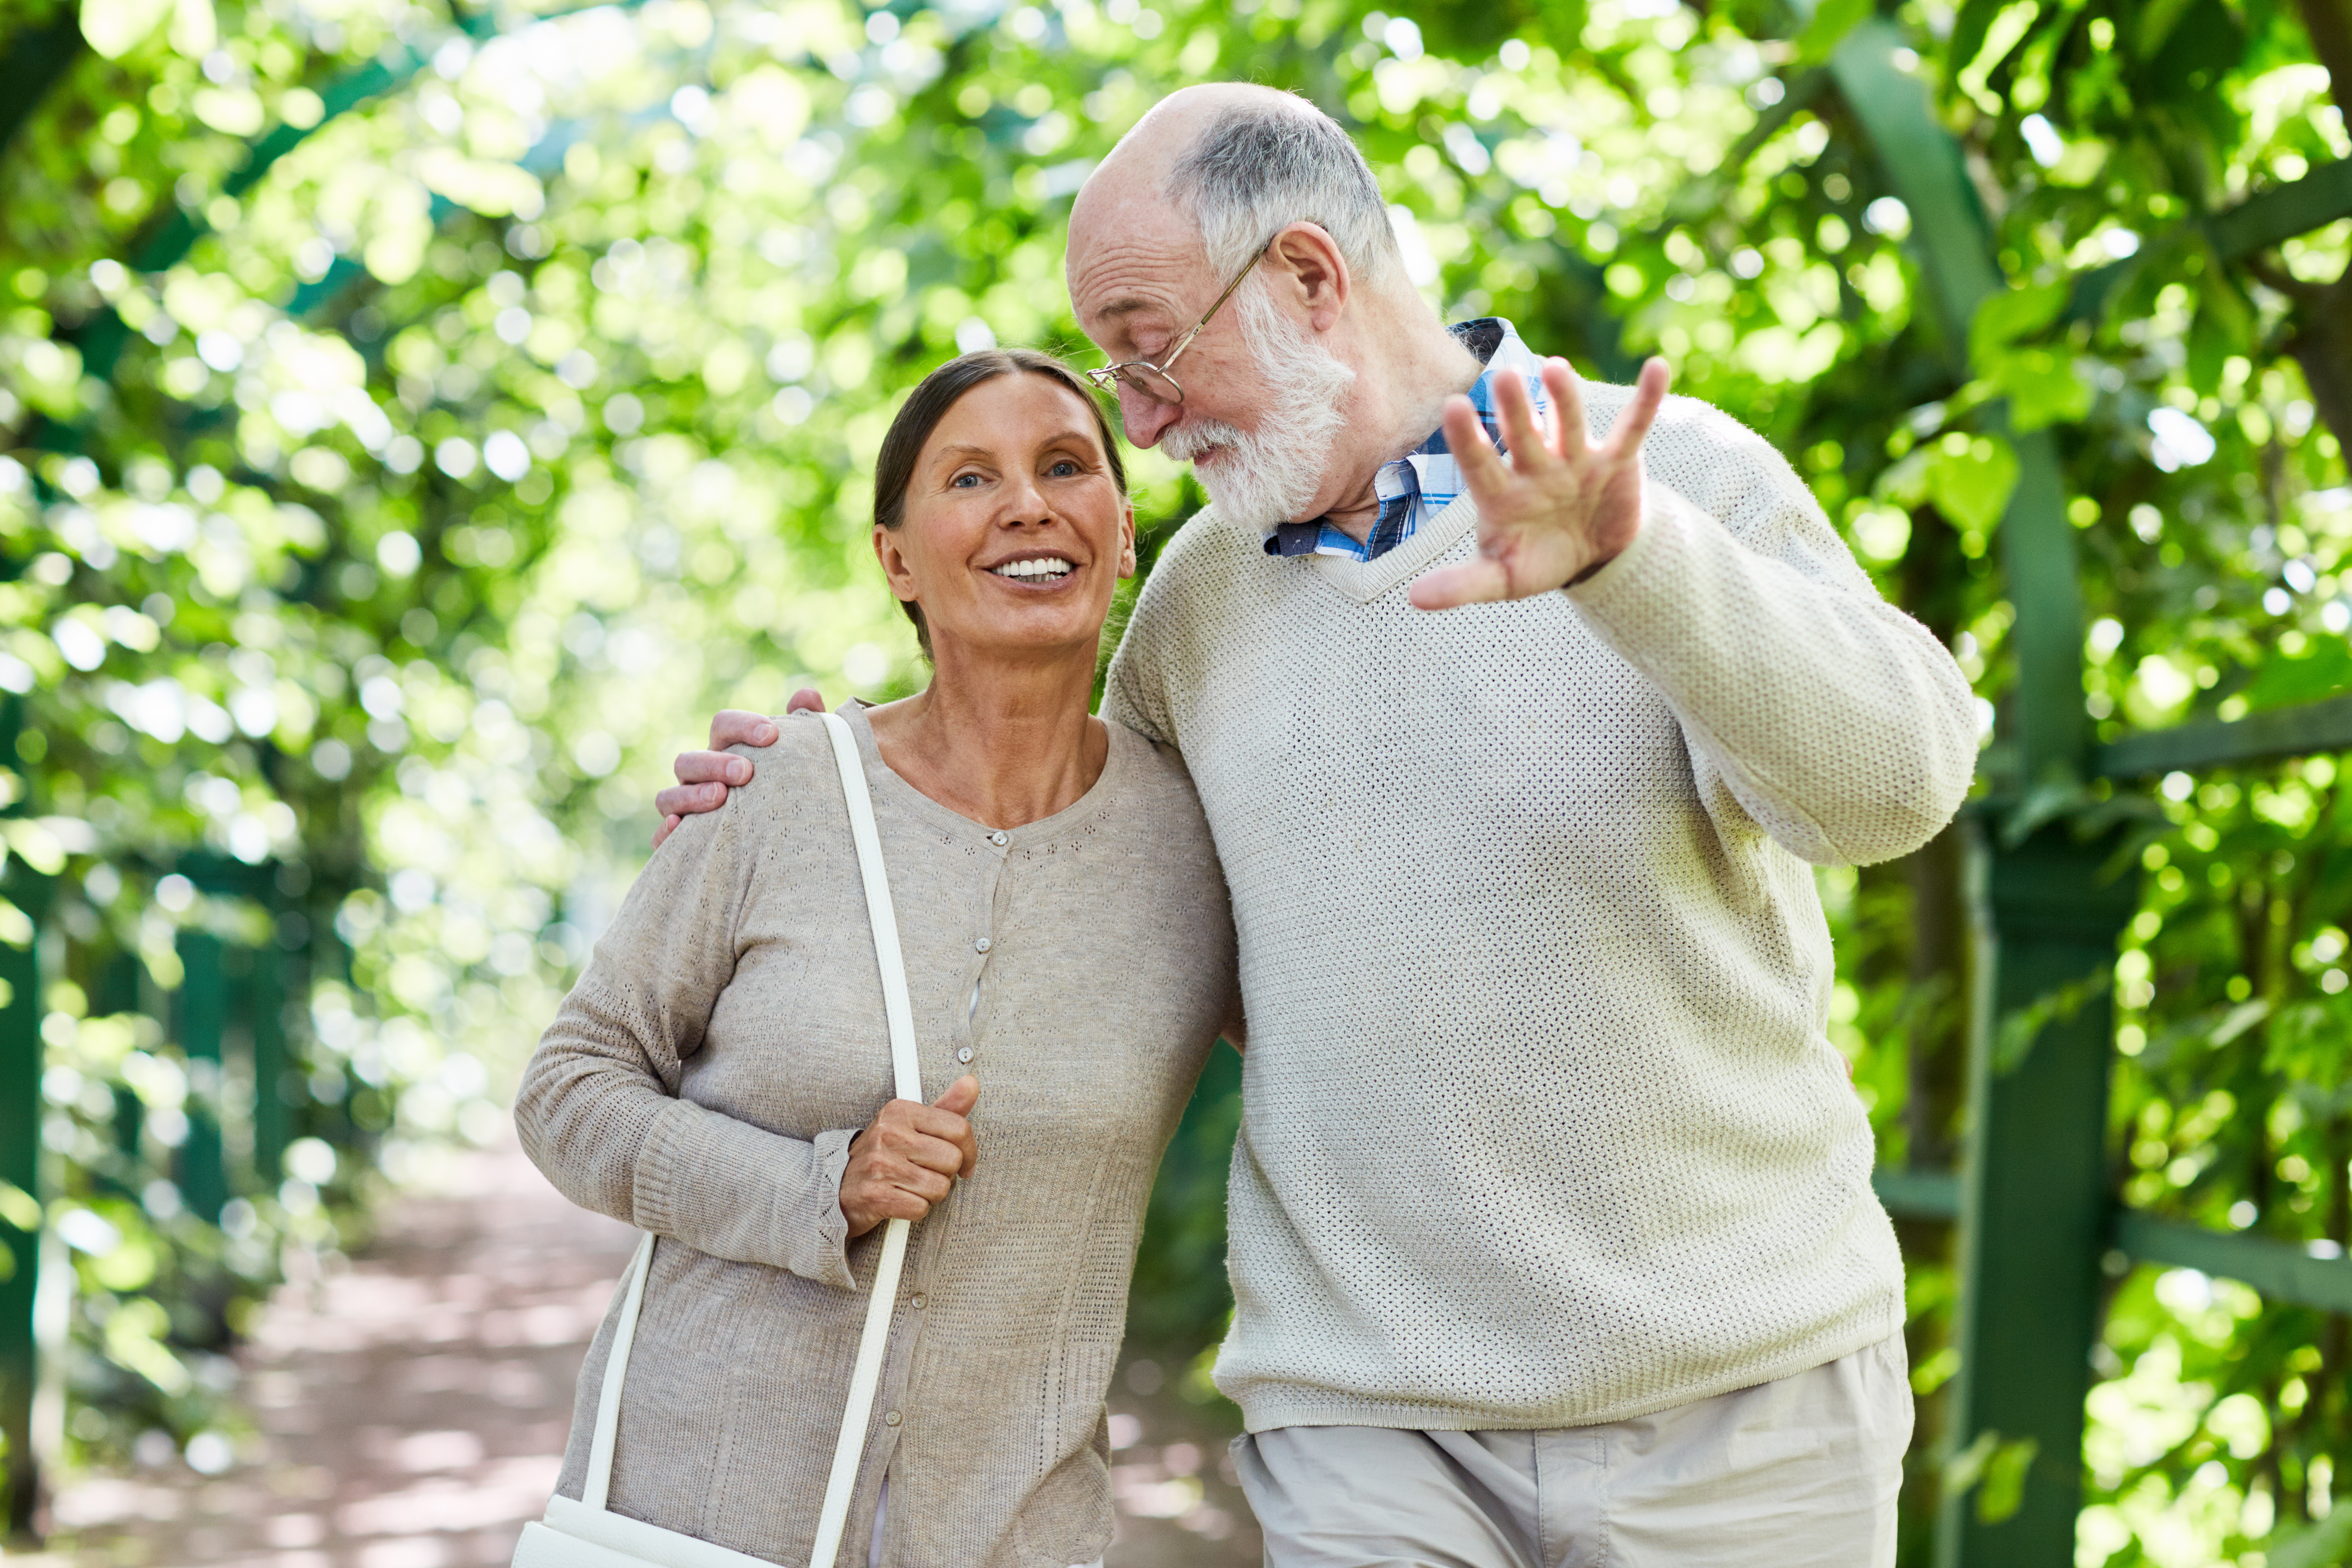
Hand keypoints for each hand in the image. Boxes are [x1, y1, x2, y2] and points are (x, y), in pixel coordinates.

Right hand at [651, 689, 824, 846]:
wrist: (782, 845)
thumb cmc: (788, 793)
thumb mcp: (800, 760)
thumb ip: (804, 726)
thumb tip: (807, 695)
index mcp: (726, 752)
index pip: (724, 726)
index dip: (743, 726)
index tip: (772, 734)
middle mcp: (700, 778)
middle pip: (689, 760)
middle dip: (715, 763)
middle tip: (746, 771)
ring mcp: (685, 810)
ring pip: (669, 796)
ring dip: (691, 794)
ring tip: (720, 796)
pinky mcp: (680, 844)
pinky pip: (662, 837)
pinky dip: (666, 832)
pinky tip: (679, 828)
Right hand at [839, 1075, 979, 1237]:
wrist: (836, 1186)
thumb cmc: (882, 1155)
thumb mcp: (910, 1125)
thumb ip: (945, 1107)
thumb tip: (971, 1083)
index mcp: (900, 1111)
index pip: (959, 1129)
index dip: (970, 1151)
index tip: (964, 1162)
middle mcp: (889, 1134)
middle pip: (952, 1160)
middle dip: (946, 1173)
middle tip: (927, 1174)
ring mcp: (880, 1165)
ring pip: (940, 1187)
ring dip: (931, 1193)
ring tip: (912, 1186)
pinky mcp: (876, 1195)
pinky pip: (921, 1208)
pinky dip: (916, 1209)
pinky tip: (901, 1199)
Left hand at [1408, 356, 1671, 609]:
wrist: (1591, 558)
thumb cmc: (1537, 561)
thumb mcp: (1502, 579)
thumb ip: (1462, 584)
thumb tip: (1414, 599)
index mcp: (1501, 492)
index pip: (1479, 463)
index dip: (1467, 438)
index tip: (1452, 406)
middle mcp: (1535, 467)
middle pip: (1522, 434)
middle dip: (1515, 408)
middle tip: (1504, 377)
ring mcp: (1575, 459)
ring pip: (1568, 423)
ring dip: (1564, 397)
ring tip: (1556, 369)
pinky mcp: (1616, 460)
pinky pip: (1633, 427)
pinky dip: (1647, 400)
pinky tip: (1658, 368)